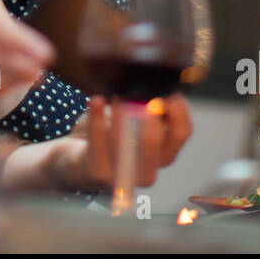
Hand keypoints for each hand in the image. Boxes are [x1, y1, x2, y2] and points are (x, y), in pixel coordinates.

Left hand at [65, 93, 193, 189]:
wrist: (78, 162)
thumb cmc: (112, 136)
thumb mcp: (135, 122)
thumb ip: (148, 108)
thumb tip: (154, 82)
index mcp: (163, 154)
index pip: (182, 133)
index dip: (178, 110)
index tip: (167, 89)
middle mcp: (148, 171)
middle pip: (156, 143)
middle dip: (150, 117)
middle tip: (142, 95)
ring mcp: (122, 176)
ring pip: (125, 143)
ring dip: (120, 114)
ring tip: (116, 94)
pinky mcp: (97, 173)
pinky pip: (97, 142)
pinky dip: (97, 118)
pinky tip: (96, 100)